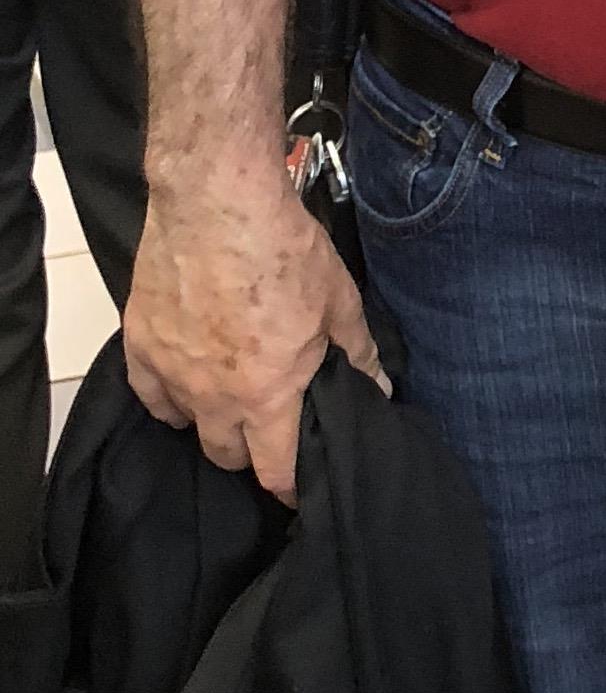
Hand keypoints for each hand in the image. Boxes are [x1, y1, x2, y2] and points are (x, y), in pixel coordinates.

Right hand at [123, 164, 384, 503]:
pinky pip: (150, 395)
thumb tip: (379, 387)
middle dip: (253, 454)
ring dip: (212, 424)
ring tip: (232, 405)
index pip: (275, 470)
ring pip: (188, 426)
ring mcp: (171, 372)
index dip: (291, 487)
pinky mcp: (140, 344)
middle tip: (270, 434)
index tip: (301, 489)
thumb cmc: (283, 250)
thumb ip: (357, 354)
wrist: (217, 203)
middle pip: (228, 456)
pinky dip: (169, 398)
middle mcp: (213, 396)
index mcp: (267, 395)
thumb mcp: (340, 303)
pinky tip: (186, 386)